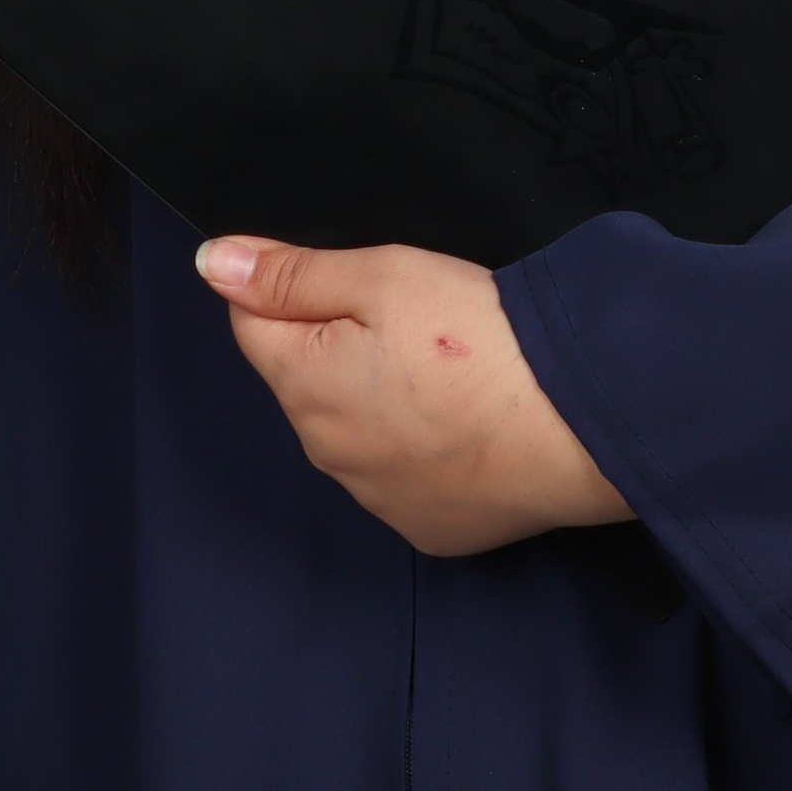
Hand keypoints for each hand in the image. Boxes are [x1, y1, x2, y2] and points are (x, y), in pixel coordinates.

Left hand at [196, 236, 636, 554]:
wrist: (579, 423)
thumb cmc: (482, 341)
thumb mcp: (383, 276)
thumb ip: (292, 273)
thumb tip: (212, 263)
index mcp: (306, 386)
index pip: (254, 324)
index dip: (295, 288)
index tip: (354, 279)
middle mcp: (329, 454)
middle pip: (307, 378)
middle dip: (339, 343)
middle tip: (415, 318)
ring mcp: (379, 499)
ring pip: (356, 428)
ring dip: (380, 396)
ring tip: (449, 368)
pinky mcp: (430, 527)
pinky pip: (404, 474)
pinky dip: (423, 445)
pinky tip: (467, 419)